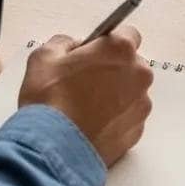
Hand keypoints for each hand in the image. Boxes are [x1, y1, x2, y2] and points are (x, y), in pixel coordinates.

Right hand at [17, 27, 153, 166]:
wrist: (53, 150)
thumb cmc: (50, 100)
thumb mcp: (44, 55)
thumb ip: (65, 43)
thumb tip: (74, 49)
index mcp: (120, 50)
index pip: (128, 34)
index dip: (109, 43)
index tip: (94, 52)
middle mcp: (138, 76)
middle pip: (131, 64)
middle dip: (112, 68)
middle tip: (84, 80)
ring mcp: (139, 107)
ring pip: (131, 92)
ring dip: (115, 94)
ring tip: (85, 106)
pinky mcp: (136, 134)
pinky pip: (128, 117)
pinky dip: (115, 118)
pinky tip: (91, 123)